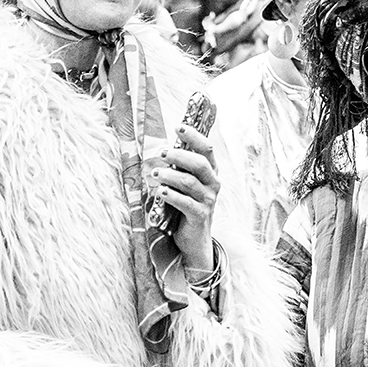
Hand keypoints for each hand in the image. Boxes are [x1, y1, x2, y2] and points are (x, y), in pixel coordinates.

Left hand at [145, 111, 219, 274]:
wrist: (194, 239)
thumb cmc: (185, 206)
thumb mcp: (185, 185)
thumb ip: (179, 168)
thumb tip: (162, 148)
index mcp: (211, 172)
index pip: (206, 149)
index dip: (194, 136)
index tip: (178, 127)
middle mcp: (213, 184)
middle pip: (200, 163)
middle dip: (180, 156)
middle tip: (163, 153)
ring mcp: (208, 200)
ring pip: (190, 182)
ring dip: (170, 176)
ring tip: (154, 174)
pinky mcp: (200, 215)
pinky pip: (185, 203)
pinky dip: (172, 196)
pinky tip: (161, 192)